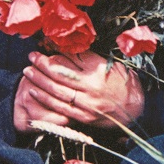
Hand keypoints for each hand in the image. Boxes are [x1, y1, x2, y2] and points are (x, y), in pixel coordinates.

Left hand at [14, 51, 144, 133]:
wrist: (136, 109)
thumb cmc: (123, 82)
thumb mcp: (110, 64)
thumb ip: (89, 57)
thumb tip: (67, 47)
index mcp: (98, 70)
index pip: (71, 58)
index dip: (54, 53)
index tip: (43, 46)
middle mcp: (91, 86)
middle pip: (60, 74)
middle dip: (42, 64)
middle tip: (31, 57)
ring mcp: (87, 103)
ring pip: (57, 90)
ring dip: (40, 80)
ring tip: (28, 71)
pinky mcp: (85, 117)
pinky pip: (61, 107)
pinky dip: (45, 99)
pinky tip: (34, 91)